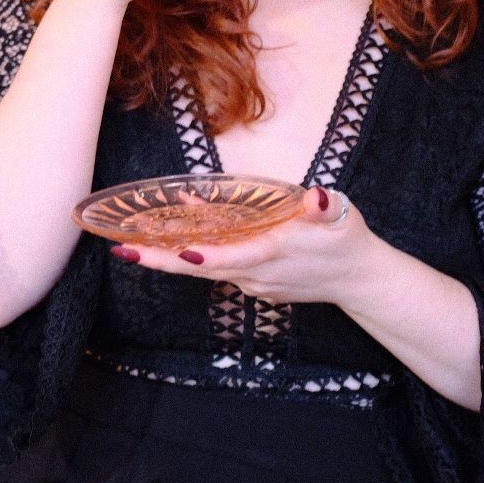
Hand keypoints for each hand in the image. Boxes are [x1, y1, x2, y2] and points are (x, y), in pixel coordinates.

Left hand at [111, 187, 378, 308]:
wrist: (359, 280)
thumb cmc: (347, 241)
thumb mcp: (341, 218)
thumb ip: (325, 209)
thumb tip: (317, 199)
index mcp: (274, 253)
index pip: (232, 258)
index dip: (202, 255)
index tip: (174, 249)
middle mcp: (257, 273)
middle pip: (202, 269)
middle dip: (162, 260)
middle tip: (124, 251)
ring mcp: (253, 282)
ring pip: (205, 270)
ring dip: (168, 258)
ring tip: (132, 245)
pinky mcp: (253, 282)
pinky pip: (217, 267)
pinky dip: (193, 254)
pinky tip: (172, 236)